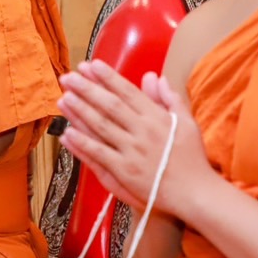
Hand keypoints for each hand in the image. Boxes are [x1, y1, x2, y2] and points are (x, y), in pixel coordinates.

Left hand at [57, 61, 213, 217]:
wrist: (195, 192)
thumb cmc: (192, 158)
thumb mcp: (187, 123)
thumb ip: (170, 99)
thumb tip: (156, 77)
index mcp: (157, 117)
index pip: (127, 92)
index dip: (107, 77)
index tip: (90, 65)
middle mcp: (142, 131)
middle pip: (109, 105)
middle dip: (86, 89)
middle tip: (68, 77)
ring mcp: (132, 151)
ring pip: (100, 126)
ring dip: (80, 111)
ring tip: (63, 97)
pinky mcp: (124, 171)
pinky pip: (99, 153)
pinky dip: (82, 143)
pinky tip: (67, 133)